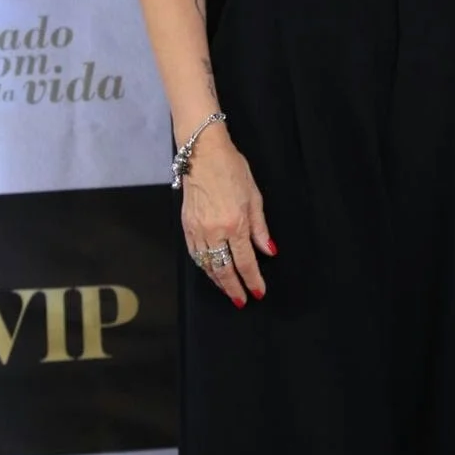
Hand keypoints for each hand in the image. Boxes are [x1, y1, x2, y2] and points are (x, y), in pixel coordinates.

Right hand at [181, 125, 275, 305]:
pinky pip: (195, 255)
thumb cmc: (232, 169)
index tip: (258, 292)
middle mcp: (215, 231)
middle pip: (224, 269)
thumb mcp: (254, 196)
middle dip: (234, 288)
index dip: (252, 280)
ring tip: (228, 289)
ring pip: (208, 266)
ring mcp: (198, 230)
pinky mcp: (186, 226)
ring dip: (218, 281)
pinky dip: (204, 267)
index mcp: (235, 224)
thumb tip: (268, 250)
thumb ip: (260, 227)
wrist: (203, 154)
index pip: (246, 261)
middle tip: (241, 300)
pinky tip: (211, 271)